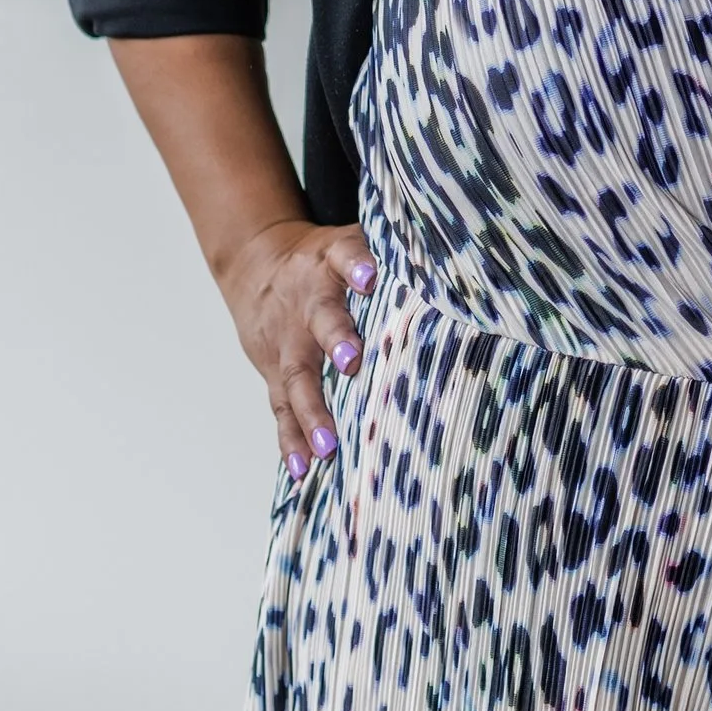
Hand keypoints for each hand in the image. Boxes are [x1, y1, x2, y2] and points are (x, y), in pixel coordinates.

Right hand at [216, 217, 375, 478]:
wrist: (256, 265)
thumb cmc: (323, 262)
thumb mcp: (351, 242)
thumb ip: (393, 253)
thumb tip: (456, 263)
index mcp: (331, 263)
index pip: (344, 255)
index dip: (355, 263)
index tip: (368, 275)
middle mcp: (308, 302)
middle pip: (321, 319)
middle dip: (336, 339)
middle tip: (352, 361)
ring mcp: (288, 340)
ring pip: (297, 375)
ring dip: (313, 411)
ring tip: (328, 445)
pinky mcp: (274, 370)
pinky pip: (281, 407)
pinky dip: (290, 439)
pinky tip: (301, 468)